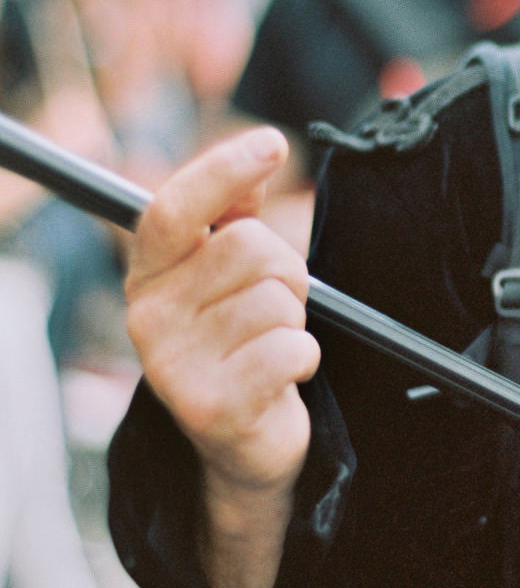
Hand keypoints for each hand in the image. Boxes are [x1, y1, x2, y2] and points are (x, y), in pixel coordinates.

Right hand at [124, 128, 318, 497]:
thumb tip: (259, 151)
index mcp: (148, 276)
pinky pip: (289, 349)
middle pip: (249, 248)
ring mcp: (172, 366)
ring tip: (274, 346)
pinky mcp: (210, 408)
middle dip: (287, 271)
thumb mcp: (229, 276)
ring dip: (296, 320)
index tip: (272, 143)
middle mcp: (147, 318)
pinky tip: (284, 376)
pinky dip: (304, 358)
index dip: (223, 170)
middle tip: (279, 305)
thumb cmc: (242, 344)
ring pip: (276, 300)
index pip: (172, 208)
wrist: (243, 444)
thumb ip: (236, 214)